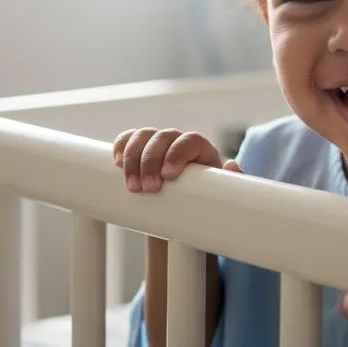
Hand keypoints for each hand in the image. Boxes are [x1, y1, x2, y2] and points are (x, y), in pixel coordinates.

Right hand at [112, 128, 241, 192]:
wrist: (187, 210)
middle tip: (147, 189)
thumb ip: (231, 183)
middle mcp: (177, 142)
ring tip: (132, 186)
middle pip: (163, 138)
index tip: (168, 175)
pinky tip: (116, 163)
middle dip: (151, 161)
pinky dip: (121, 147)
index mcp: (200, 150)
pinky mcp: (140, 150)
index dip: (178, 153)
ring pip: (144, 137)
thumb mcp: (220, 196)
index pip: (191, 140)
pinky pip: (128, 139)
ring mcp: (157, 144)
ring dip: (133, 158)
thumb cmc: (206, 201)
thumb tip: (232, 166)